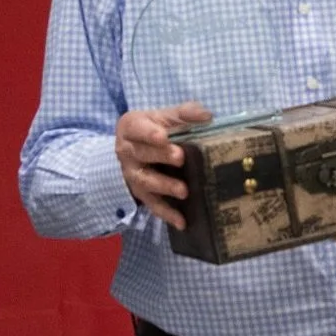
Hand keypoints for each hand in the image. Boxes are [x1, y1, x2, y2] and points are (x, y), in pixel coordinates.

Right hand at [114, 102, 209, 230]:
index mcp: (131, 127)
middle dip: (160, 156)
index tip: (163, 136)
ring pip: (145, 181)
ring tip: (183, 191)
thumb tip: (207, 116)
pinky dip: (166, 214)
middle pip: (142, 154)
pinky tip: (181, 221)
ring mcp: (132, 175)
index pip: (137, 129)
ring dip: (164, 186)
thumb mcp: (165, 117)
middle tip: (180, 157)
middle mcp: (127, 151)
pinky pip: (152, 205)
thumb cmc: (154, 128)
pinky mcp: (141, 194)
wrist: (134, 147)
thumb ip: (185, 114)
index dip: (149, 133)